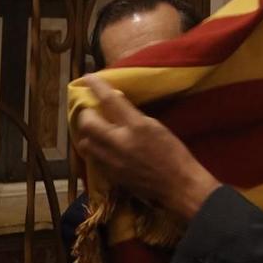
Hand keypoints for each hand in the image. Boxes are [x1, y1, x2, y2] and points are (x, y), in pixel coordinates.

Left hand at [74, 75, 221, 220]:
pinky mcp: (110, 175)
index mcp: (136, 126)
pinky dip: (93, 148)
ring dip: (87, 132)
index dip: (97, 86)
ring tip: (96, 128)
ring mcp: (112, 161)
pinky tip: (102, 146)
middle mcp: (120, 142)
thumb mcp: (156, 126)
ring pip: (85, 142)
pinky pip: (92, 158)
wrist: (178, 185)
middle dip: (86, 113)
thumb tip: (115, 102)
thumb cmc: (173, 152)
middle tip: (93, 110)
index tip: (88, 77)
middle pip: (88, 122)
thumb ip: (133, 115)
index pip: (110, 100)